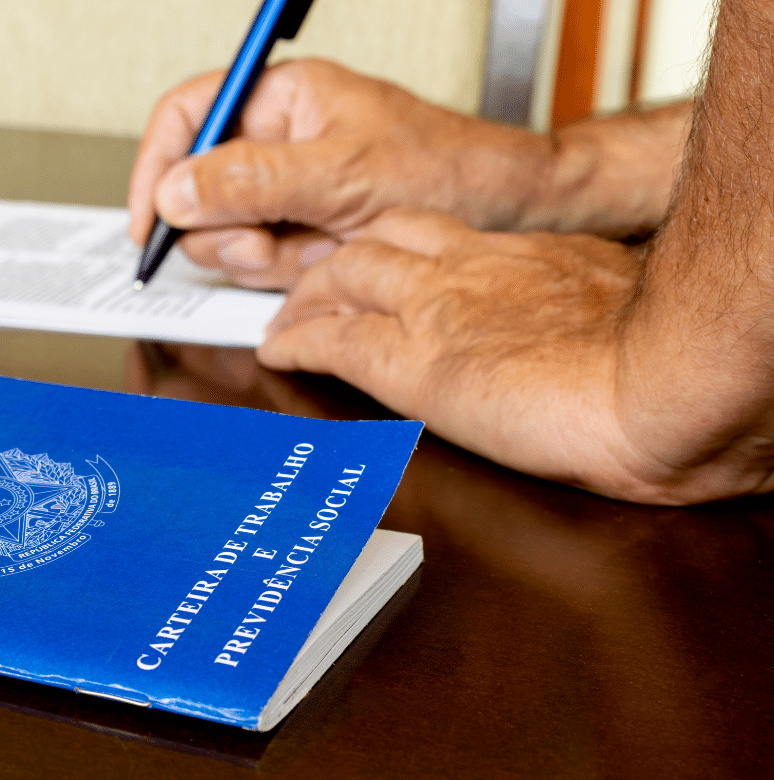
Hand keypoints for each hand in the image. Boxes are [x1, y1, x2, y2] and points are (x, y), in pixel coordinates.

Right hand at [128, 59, 551, 288]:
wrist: (506, 216)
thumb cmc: (446, 171)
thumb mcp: (341, 174)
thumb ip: (252, 181)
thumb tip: (175, 191)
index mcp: (283, 99)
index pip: (188, 117)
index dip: (157, 168)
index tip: (149, 222)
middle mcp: (278, 143)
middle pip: (200, 190)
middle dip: (230, 227)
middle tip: (268, 240)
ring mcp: (289, 192)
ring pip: (229, 235)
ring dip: (268, 255)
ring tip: (322, 245)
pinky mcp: (303, 232)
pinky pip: (264, 262)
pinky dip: (292, 272)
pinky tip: (331, 258)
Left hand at [256, 208, 694, 501]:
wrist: (657, 386)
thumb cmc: (661, 366)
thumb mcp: (624, 313)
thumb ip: (588, 312)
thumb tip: (591, 336)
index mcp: (526, 256)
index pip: (440, 235)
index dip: (400, 248)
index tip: (390, 267)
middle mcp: (471, 267)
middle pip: (381, 240)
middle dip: (340, 261)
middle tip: (318, 286)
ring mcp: (433, 310)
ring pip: (342, 277)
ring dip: (306, 296)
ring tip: (286, 318)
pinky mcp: (409, 362)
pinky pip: (330, 341)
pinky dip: (295, 342)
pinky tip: (276, 351)